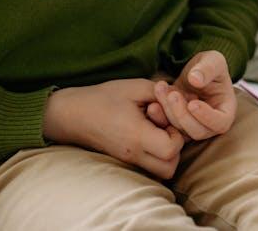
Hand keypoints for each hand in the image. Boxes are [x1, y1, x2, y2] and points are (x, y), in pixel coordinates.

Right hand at [42, 79, 184, 178]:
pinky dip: (155, 154)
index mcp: (135, 136)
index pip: (171, 150)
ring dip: (167, 153)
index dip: (177, 134)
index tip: (167, 119)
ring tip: (158, 130)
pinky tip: (148, 133)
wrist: (72, 114)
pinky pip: (149, 166)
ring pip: (160, 171)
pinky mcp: (124, 160)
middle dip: (176, 148)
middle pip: (169, 168)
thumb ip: (163, 93)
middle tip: (166, 127)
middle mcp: (133, 154)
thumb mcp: (135, 87)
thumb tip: (185, 98)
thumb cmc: (104, 98)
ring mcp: (128, 160)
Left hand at [143, 50, 235, 141]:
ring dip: (168, 112)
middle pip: (198, 131)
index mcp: (226, 111)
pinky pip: (167, 128)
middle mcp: (211, 124)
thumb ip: (207, 68)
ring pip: (180, 130)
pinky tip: (152, 103)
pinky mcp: (178, 126)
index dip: (207, 116)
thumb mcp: (213, 60)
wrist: (193, 72)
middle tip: (173, 95)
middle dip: (182, 114)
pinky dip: (159, 118)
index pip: (220, 123)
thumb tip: (195, 79)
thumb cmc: (209, 66)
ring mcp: (193, 127)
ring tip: (160, 89)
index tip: (193, 103)